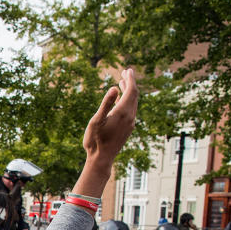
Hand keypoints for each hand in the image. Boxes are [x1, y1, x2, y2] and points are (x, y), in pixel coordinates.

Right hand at [76, 69, 138, 196]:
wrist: (101, 159)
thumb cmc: (95, 141)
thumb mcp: (96, 121)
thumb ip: (106, 104)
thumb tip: (114, 88)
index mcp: (123, 113)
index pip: (132, 91)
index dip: (130, 79)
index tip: (128, 70)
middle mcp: (130, 117)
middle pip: (134, 96)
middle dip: (131, 83)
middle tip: (125, 72)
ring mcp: (130, 123)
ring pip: (133, 103)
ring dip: (129, 92)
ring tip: (122, 83)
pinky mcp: (128, 129)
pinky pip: (131, 110)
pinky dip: (127, 101)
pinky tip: (121, 100)